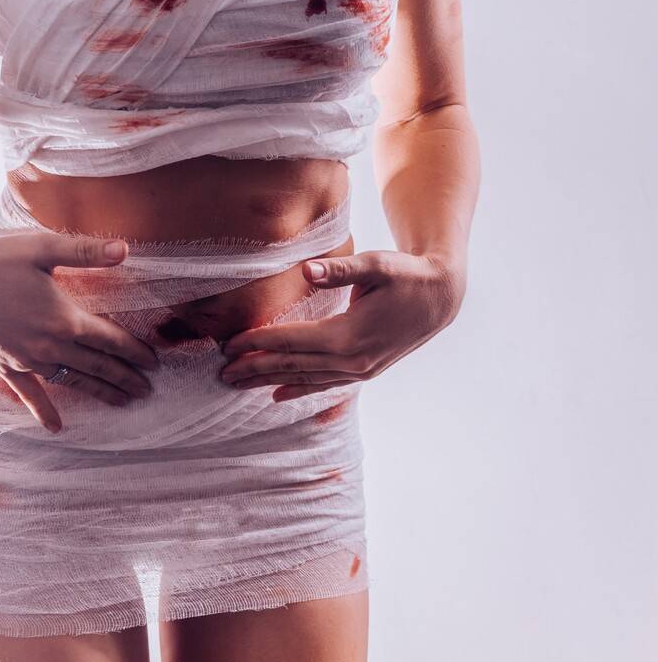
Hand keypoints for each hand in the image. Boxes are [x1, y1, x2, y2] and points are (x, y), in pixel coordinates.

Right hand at [0, 231, 159, 430]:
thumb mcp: (43, 248)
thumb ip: (86, 251)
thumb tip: (125, 250)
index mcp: (64, 318)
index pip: (110, 340)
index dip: (135, 351)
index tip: (155, 362)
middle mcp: (50, 346)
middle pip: (97, 366)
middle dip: (125, 378)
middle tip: (148, 389)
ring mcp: (27, 361)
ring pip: (73, 381)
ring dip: (99, 392)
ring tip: (122, 401)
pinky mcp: (6, 367)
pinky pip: (31, 394)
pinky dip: (45, 410)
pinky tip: (56, 426)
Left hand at [219, 250, 464, 401]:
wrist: (440, 298)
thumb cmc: (406, 275)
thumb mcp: (377, 265)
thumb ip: (341, 269)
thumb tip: (307, 270)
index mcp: (348, 336)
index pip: (292, 342)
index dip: (259, 343)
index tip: (229, 345)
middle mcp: (351, 360)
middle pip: (292, 366)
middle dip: (255, 369)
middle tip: (220, 373)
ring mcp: (359, 370)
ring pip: (305, 379)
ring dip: (270, 381)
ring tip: (238, 384)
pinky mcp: (364, 371)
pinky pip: (324, 385)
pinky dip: (298, 390)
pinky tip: (277, 395)